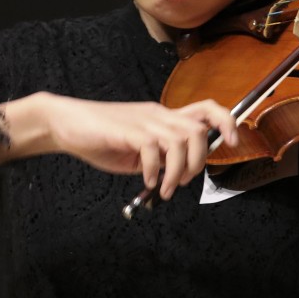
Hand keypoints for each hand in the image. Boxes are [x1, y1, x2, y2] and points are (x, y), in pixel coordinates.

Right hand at [7, 93, 238, 199]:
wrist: (65, 123)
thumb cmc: (101, 137)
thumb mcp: (137, 149)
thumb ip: (159, 156)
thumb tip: (177, 173)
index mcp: (163, 117)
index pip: (205, 109)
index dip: (226, 122)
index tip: (233, 142)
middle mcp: (158, 115)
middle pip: (198, 129)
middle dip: (199, 160)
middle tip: (182, 181)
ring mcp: (143, 121)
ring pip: (181, 139)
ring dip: (178, 171)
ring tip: (164, 188)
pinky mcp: (127, 131)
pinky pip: (152, 149)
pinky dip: (153, 171)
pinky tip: (146, 181)